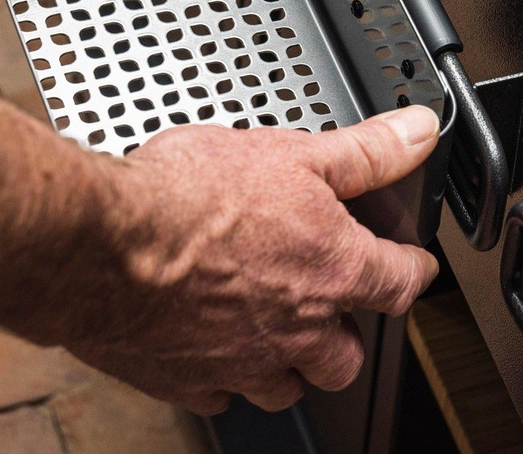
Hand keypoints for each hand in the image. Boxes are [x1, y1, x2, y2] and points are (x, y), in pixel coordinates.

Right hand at [67, 106, 440, 414]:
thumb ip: (364, 150)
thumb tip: (417, 132)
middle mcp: (297, 330)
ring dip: (288, 358)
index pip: (401, 281)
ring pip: (287, 384)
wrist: (104, 242)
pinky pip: (221, 391)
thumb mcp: (290, 152)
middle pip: (349, 355)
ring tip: (269, 321)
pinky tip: (207, 335)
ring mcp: (242, 364)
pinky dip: (223, 370)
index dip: (412, 267)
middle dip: (347, 330)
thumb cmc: (188, 196)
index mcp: (331, 271)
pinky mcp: (188, 381)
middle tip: (329, 298)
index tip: (410, 263)